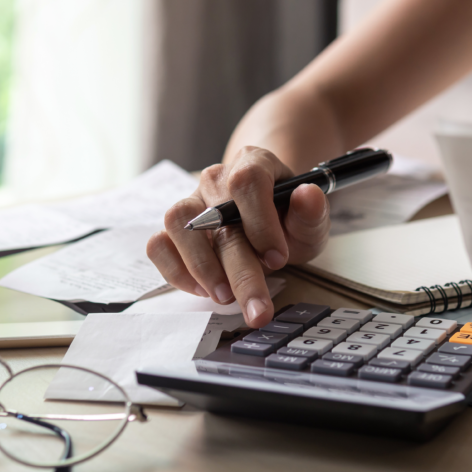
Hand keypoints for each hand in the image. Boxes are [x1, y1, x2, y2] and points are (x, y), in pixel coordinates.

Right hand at [147, 146, 330, 326]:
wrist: (268, 223)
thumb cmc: (287, 220)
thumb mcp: (310, 220)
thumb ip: (312, 212)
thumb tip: (307, 195)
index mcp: (253, 164)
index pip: (247, 180)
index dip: (261, 221)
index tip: (278, 259)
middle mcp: (216, 179)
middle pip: (217, 215)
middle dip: (240, 270)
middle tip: (258, 308)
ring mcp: (191, 202)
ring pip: (178, 223)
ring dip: (201, 266)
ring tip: (225, 296)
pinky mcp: (173, 229)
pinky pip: (159, 245)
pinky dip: (176, 271)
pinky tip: (203, 290)